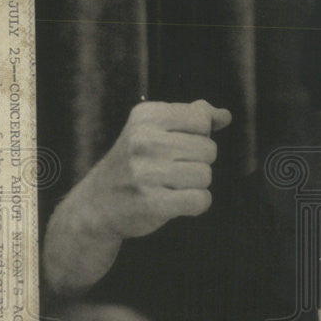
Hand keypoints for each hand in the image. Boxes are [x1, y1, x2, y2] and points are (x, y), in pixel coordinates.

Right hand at [42, 99, 230, 293]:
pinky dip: (196, 204)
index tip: (174, 145)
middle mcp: (144, 140)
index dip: (197, 135)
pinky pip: (201, 200)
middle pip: (209, 149)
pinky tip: (177, 202)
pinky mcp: (152, 202)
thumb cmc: (134, 163)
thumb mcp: (153, 129)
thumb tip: (225, 115)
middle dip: (197, 162)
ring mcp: (146, 172)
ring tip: (169, 185)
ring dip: (195, 184)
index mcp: (146, 116)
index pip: (202, 119)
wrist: (96, 204)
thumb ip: (191, 117)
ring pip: (206, 175)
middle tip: (170, 170)